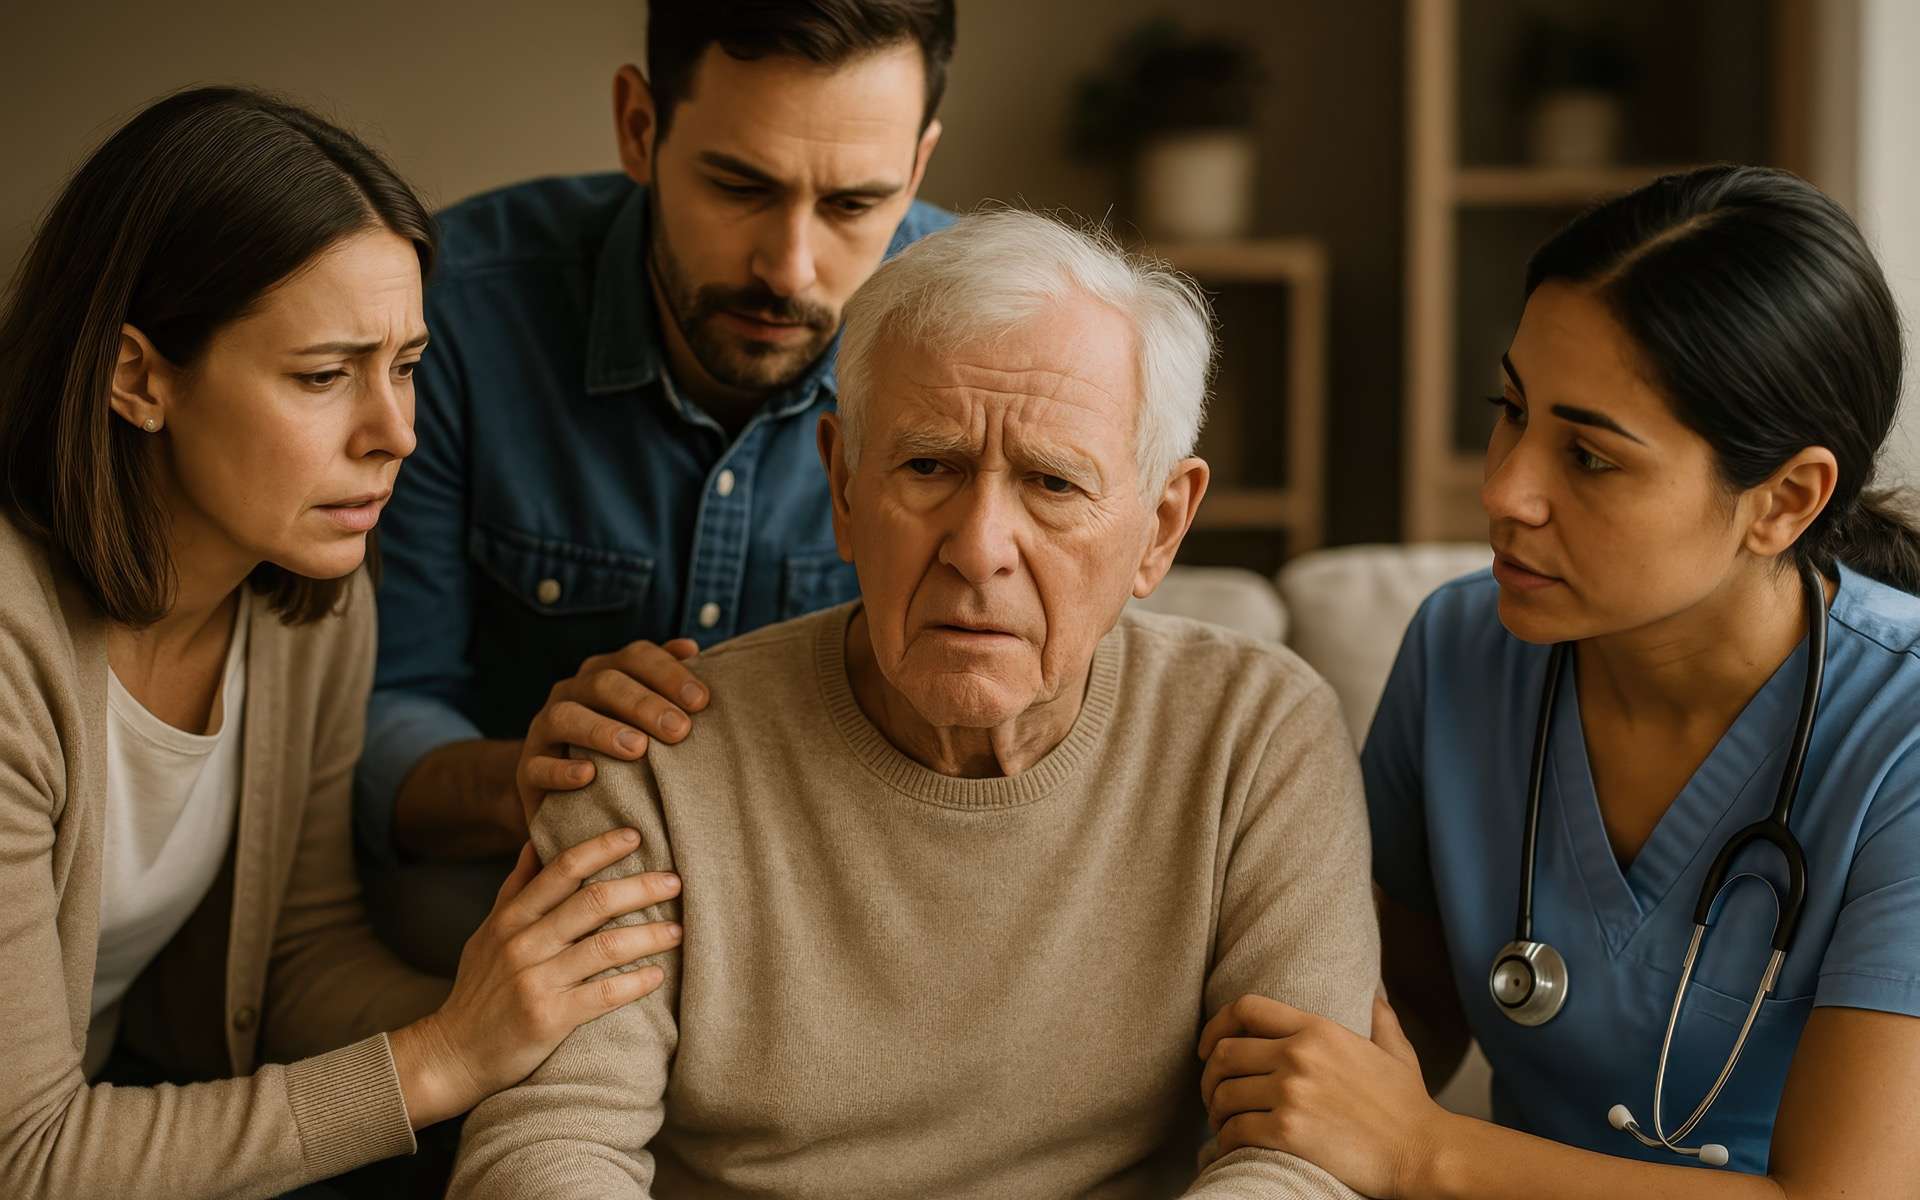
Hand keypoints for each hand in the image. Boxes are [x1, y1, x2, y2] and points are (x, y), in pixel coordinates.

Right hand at [389, 829, 681, 1126]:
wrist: (453, 1056)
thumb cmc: (478, 991)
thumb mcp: (487, 935)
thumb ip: (514, 891)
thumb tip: (533, 844)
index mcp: (511, 919)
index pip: (562, 870)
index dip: (601, 848)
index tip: (635, 836)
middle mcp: (523, 944)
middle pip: (593, 902)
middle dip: (641, 888)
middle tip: (675, 882)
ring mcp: (535, 981)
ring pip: (605, 946)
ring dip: (649, 935)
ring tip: (678, 931)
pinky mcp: (548, 1018)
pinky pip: (603, 994)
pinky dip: (635, 983)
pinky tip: (657, 975)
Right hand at [516, 638, 707, 828]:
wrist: (568, 798)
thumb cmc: (622, 752)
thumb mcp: (645, 719)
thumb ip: (666, 683)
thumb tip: (691, 648)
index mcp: (603, 674)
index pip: (635, 657)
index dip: (668, 673)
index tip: (701, 701)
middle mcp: (572, 693)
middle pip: (604, 683)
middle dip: (645, 704)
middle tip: (680, 730)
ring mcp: (544, 729)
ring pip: (565, 716)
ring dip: (602, 730)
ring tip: (638, 749)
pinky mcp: (528, 770)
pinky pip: (538, 766)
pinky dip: (562, 770)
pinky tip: (588, 776)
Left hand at [1197, 992, 1446, 1198]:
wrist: (1422, 1152)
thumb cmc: (1409, 1107)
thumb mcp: (1395, 1050)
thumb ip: (1379, 1018)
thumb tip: (1374, 994)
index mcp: (1318, 1029)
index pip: (1245, 1008)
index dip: (1216, 1026)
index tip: (1207, 1048)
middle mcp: (1298, 1055)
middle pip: (1225, 1054)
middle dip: (1209, 1077)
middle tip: (1212, 1095)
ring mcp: (1291, 1093)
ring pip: (1224, 1094)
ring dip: (1215, 1112)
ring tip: (1222, 1124)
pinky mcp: (1288, 1132)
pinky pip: (1235, 1131)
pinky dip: (1225, 1141)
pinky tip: (1232, 1147)